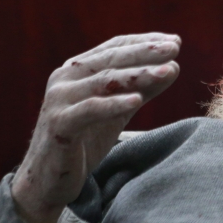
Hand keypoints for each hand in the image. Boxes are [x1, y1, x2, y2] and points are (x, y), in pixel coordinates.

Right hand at [12, 33, 180, 222]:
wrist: (47, 181)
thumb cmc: (83, 142)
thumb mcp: (116, 110)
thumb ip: (141, 88)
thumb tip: (174, 66)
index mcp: (77, 70)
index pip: (114, 47)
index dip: (144, 42)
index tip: (174, 41)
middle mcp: (65, 78)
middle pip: (111, 59)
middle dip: (145, 52)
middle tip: (175, 48)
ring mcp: (60, 100)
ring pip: (104, 81)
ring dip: (139, 74)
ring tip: (168, 70)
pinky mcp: (59, 125)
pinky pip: (90, 110)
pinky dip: (114, 104)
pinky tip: (138, 101)